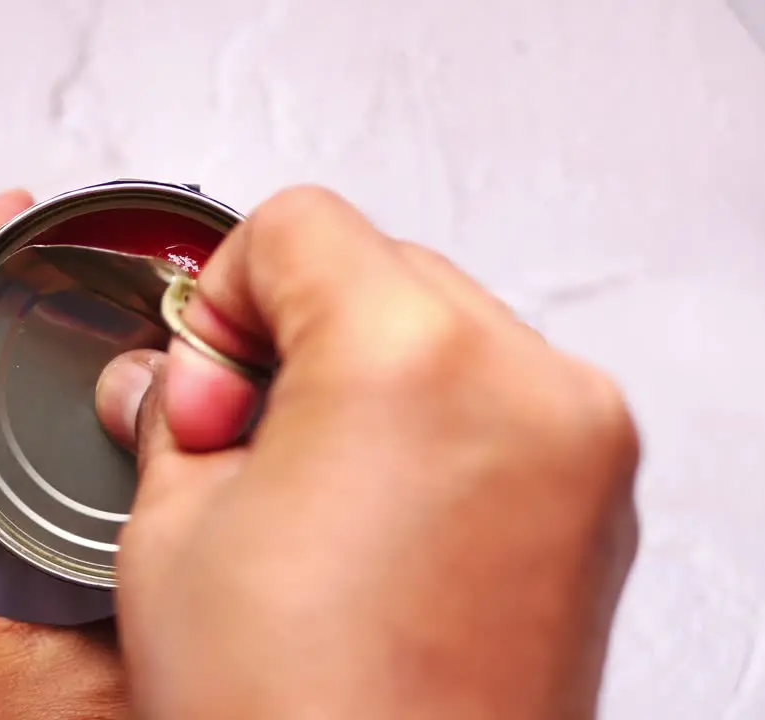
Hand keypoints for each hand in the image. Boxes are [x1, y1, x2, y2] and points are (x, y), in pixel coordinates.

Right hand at [96, 187, 639, 718]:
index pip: (297, 224)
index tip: (201, 382)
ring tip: (305, 494)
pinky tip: (367, 518)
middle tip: (239, 440)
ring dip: (360, 377)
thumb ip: (170, 416)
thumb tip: (169, 379)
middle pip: (378, 265)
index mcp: (413, 359)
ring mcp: (579, 447)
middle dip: (289, 335)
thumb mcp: (172, 537)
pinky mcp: (596, 505)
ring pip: (441, 327)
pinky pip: (496, 400)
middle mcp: (528, 385)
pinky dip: (427, 424)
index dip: (215, 296)